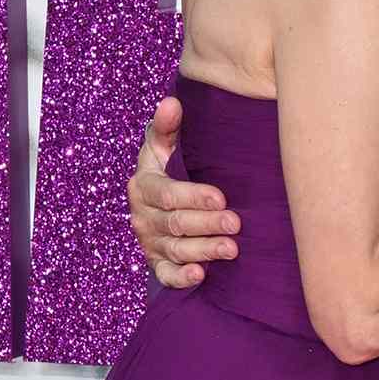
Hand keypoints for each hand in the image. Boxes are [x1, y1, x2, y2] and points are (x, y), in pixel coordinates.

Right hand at [127, 95, 241, 287]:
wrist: (160, 200)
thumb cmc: (169, 165)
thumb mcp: (165, 144)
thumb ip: (168, 126)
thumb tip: (171, 102)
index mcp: (143, 184)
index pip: (167, 193)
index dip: (193, 196)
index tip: (221, 196)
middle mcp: (142, 215)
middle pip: (175, 223)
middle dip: (207, 223)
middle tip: (236, 223)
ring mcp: (149, 241)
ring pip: (176, 249)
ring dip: (203, 250)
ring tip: (232, 248)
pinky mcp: (157, 262)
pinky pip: (166, 275)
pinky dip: (182, 277)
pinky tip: (201, 274)